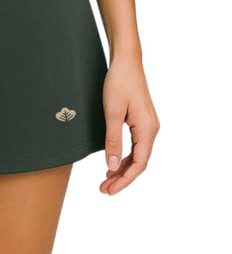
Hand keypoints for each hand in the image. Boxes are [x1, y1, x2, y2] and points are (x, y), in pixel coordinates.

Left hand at [101, 56, 159, 194]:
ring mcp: (147, 126)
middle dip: (121, 178)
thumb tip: (110, 166)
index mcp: (147, 129)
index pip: (139, 163)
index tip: (110, 190)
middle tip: (103, 190)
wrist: (126, 63)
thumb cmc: (119, 83)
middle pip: (138, 162)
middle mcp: (151, 130)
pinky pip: (135, 146)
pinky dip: (123, 157)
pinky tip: (112, 164)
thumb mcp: (112, 113)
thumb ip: (112, 140)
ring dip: (121, 169)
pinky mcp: (141, 122)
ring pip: (136, 155)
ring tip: (105, 181)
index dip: (124, 179)